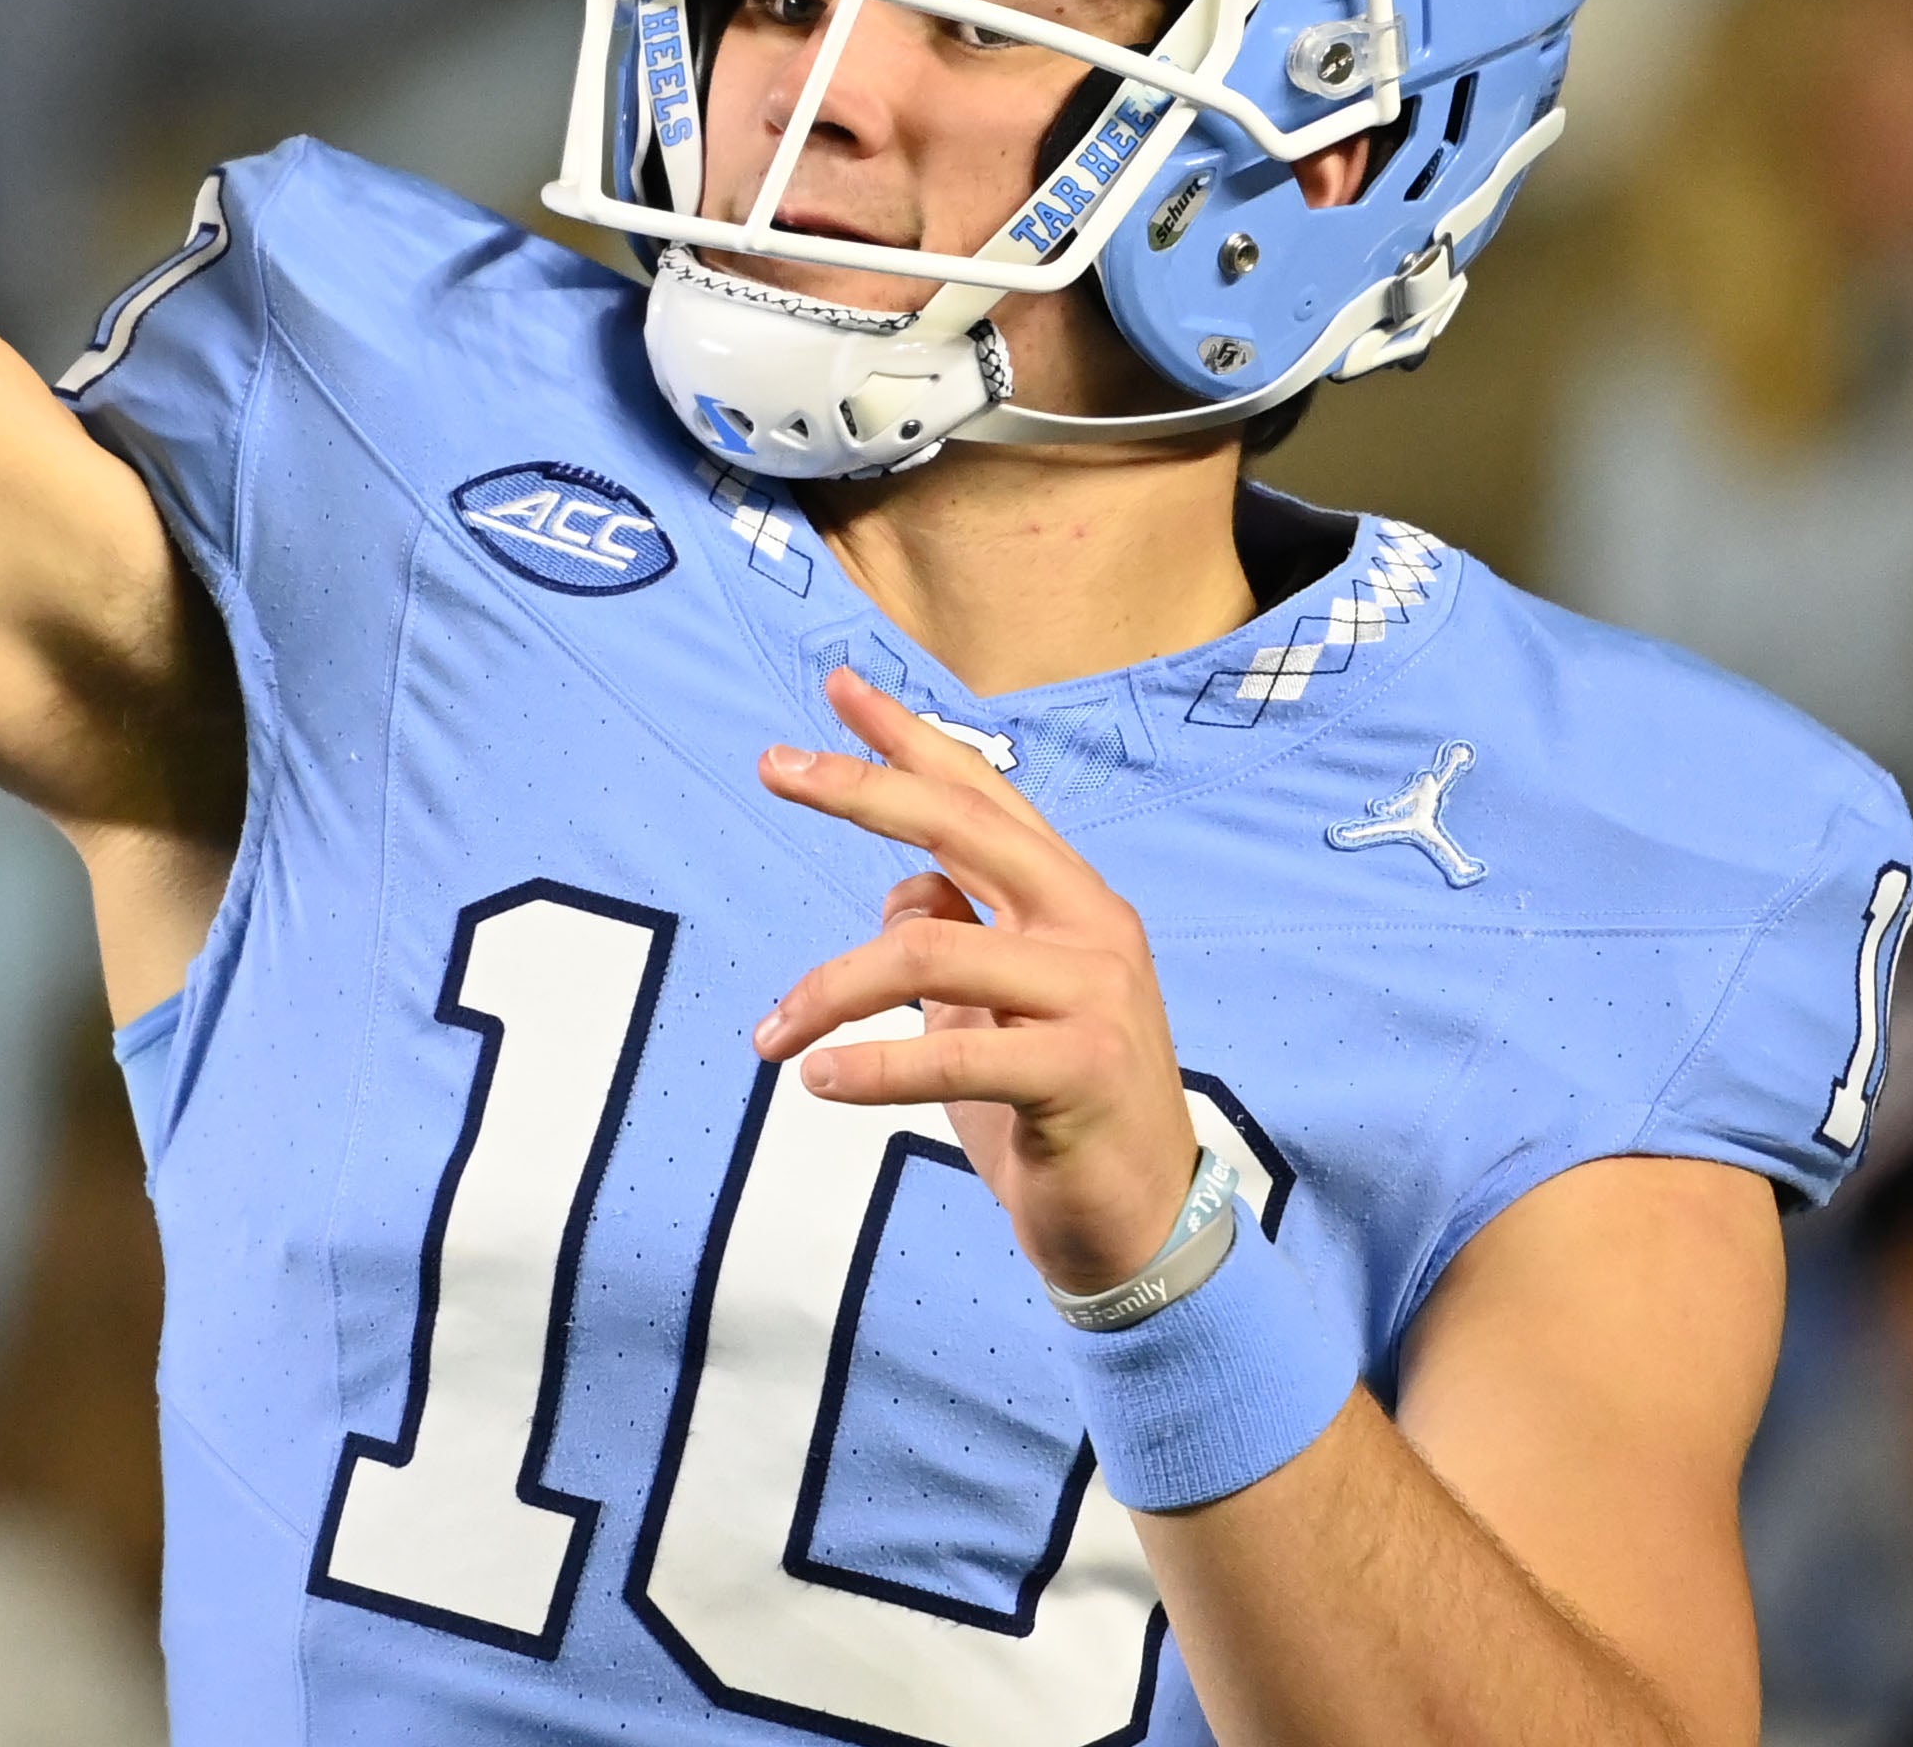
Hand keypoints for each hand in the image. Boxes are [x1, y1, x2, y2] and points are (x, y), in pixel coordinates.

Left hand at [752, 663, 1200, 1299]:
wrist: (1142, 1228)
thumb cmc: (1055, 1114)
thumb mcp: (994, 1013)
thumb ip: (959, 937)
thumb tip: (901, 889)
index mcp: (1072, 899)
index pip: (982, 795)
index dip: (910, 737)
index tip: (840, 684)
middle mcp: (1090, 925)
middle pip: (960, 828)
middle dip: (860, 787)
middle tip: (773, 765)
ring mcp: (1092, 995)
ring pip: (926, 950)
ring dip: (827, 991)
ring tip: (770, 1036)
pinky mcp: (1079, 1072)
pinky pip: (951, 1052)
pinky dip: (872, 1065)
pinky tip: (819, 1081)